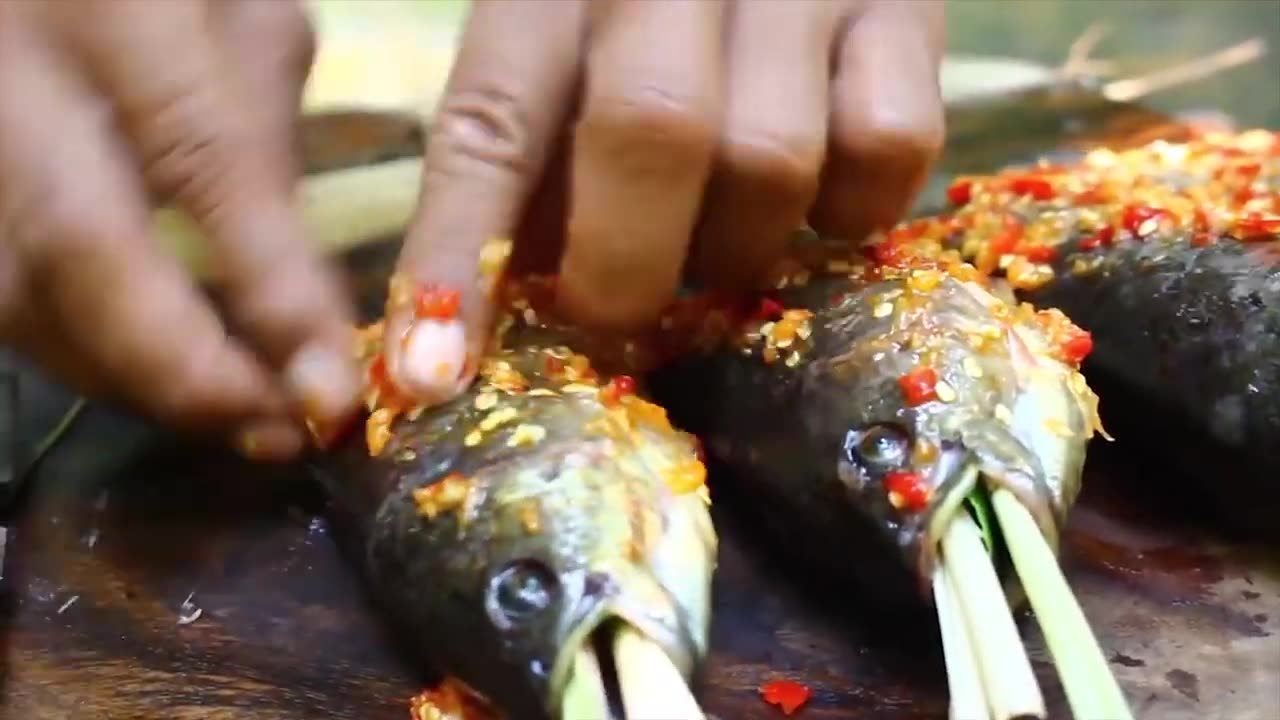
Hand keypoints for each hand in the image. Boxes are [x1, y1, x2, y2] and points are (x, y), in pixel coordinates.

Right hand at [0, 0, 360, 459]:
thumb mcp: (247, 13)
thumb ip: (264, 138)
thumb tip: (297, 299)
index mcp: (116, 6)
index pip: (204, 162)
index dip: (271, 291)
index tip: (333, 390)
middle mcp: (10, 70)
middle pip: (76, 252)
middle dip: (183, 372)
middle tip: (277, 434)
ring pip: (14, 297)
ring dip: (130, 382)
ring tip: (233, 418)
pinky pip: (0, 294)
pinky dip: (82, 353)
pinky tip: (155, 377)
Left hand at [386, 0, 944, 403]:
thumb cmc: (651, 13)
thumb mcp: (566, 55)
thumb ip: (533, 173)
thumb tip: (489, 329)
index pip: (490, 127)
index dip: (458, 260)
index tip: (435, 374)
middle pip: (651, 136)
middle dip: (626, 270)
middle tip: (619, 307)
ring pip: (771, 163)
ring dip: (737, 246)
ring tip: (723, 231)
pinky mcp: (907, 9)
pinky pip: (886, 150)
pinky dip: (848, 209)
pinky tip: (818, 196)